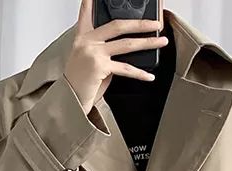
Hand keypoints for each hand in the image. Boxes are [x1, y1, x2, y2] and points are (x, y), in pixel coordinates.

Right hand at [64, 0, 168, 114]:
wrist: (70, 99)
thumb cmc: (79, 82)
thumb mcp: (88, 61)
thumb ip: (103, 51)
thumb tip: (125, 48)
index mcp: (82, 38)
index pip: (87, 14)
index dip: (90, 2)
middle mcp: (87, 42)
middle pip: (118, 26)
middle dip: (140, 24)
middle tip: (156, 23)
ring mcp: (94, 53)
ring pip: (126, 44)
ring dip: (147, 43)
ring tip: (161, 41)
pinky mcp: (100, 67)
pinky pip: (125, 68)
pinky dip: (139, 73)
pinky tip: (149, 75)